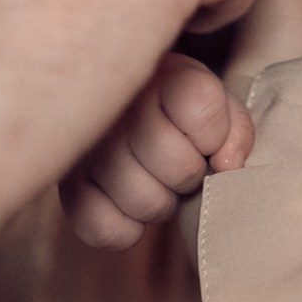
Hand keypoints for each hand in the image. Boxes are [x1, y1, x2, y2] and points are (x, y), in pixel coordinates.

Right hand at [61, 52, 253, 248]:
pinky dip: (124, 228)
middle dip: (189, 173)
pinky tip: (127, 204)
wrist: (121, 105)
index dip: (214, 135)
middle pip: (178, 166)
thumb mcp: (216, 103)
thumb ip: (235, 130)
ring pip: (144, 201)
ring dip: (160, 201)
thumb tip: (226, 166)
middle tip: (179, 162)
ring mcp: (87, 145)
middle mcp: (118, 103)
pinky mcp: (66, 185)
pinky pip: (103, 228)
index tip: (204, 134)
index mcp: (162, 74)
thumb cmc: (177, 109)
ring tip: (154, 179)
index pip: (201, 110)